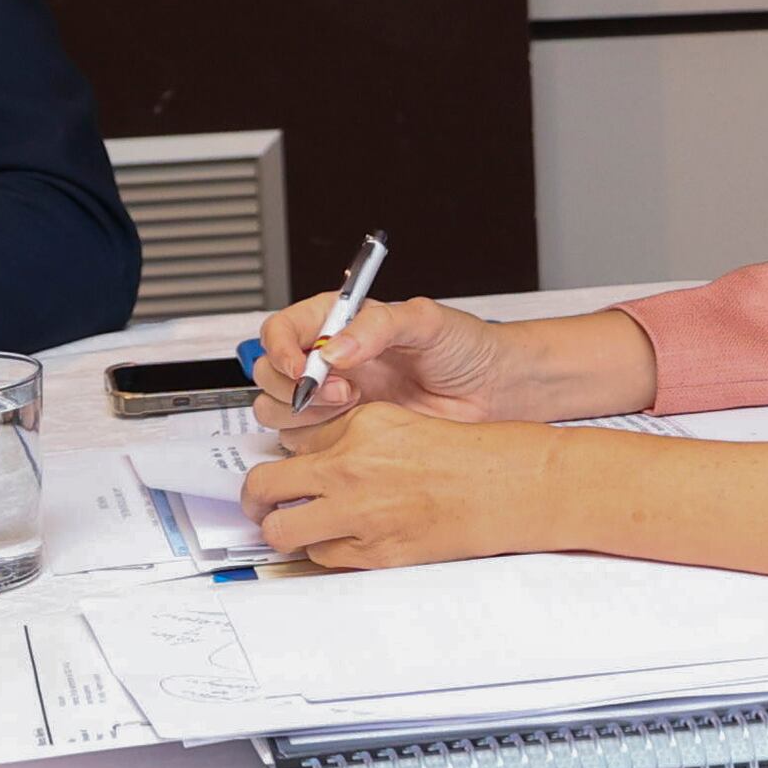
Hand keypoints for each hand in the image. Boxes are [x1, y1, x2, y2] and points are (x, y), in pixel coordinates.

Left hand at [242, 402, 581, 569]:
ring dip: (284, 531)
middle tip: (260, 503)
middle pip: (263, 486)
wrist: (512, 487)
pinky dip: (323, 551)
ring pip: (281, 530)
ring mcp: (357, 512)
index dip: (284, 455)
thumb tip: (313, 456)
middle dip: (256, 498)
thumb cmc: (472, 457)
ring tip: (294, 529)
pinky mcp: (373, 551)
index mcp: (359, 425)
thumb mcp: (403, 423)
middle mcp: (350, 467)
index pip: (290, 439)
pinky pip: (321, 557)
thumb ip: (354, 436)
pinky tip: (343, 540)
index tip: (282, 466)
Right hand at [251, 293, 650, 441]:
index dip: (281, 348)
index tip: (303, 366)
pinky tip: (360, 432)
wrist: (497, 391)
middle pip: (270, 373)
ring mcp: (337, 401)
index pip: (282, 330)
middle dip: (294, 385)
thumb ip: (377, 328)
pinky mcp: (348, 436)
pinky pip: (309, 445)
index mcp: (340, 324)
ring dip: (305, 414)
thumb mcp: (425, 322)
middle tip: (340, 390)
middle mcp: (331, 362)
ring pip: (281, 410)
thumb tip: (335, 349)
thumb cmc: (467, 348)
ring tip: (353, 406)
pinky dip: (321, 443)